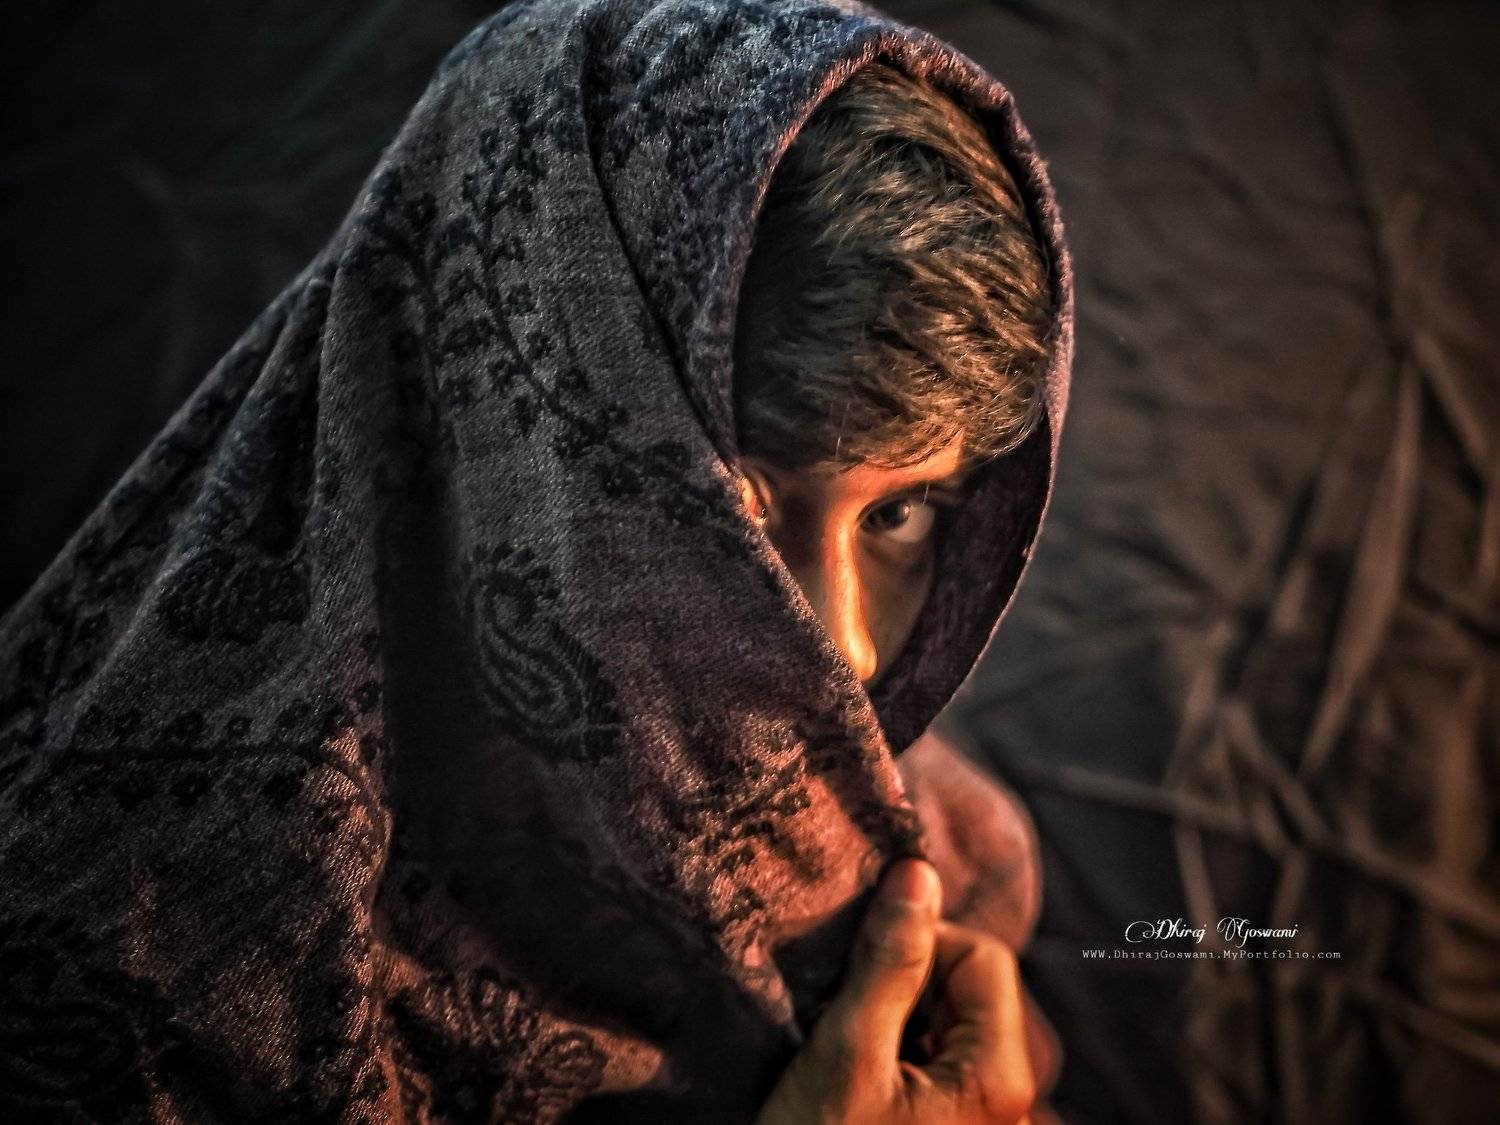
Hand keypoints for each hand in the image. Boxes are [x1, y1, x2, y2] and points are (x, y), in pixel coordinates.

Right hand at [755, 858, 1037, 1123]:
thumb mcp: (847, 1053)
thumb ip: (889, 962)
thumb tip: (917, 873)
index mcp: (999, 1079)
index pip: (984, 959)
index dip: (923, 944)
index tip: (863, 969)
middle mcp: (1008, 1101)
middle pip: (971, 991)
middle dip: (907, 984)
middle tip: (848, 1013)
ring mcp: (980, 1119)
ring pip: (948, 1025)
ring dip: (896, 1018)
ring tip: (846, 1051)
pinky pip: (935, 1064)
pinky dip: (894, 1054)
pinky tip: (853, 1081)